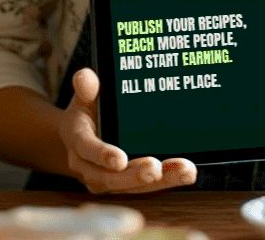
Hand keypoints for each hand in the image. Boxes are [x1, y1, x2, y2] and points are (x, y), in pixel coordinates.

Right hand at [59, 67, 196, 193]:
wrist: (79, 139)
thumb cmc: (86, 114)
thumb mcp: (84, 97)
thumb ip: (86, 86)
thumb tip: (86, 77)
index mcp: (78, 142)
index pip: (87, 149)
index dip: (103, 155)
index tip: (119, 160)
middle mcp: (90, 168)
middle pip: (110, 178)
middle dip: (134, 175)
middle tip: (155, 168)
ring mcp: (107, 181)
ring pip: (132, 186)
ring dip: (160, 181)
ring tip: (184, 171)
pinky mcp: (125, 186)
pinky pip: (146, 187)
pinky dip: (167, 180)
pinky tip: (186, 172)